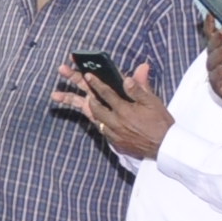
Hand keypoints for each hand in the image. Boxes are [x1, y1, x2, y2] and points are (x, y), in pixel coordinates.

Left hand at [52, 59, 171, 158]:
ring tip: (58, 95)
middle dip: (73, 90)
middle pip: (90, 103)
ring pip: (91, 115)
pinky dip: (93, 117)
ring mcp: (112, 131)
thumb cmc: (160, 123)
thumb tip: (132, 73)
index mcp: (124, 109)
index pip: (106, 93)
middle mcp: (114, 121)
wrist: (164, 147)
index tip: (85, 73)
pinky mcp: (113, 140)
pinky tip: (86, 110)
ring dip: (75, 104)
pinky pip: (99, 126)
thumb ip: (140, 88)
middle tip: (62, 75)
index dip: (95, 82)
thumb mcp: (153, 102)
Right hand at [205, 22, 221, 112]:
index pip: (219, 39)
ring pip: (211, 60)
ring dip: (221, 51)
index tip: (211, 16)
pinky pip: (215, 77)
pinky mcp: (220, 88)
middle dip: (218, 37)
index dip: (213, 28)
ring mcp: (220, 75)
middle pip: (212, 47)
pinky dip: (221, 70)